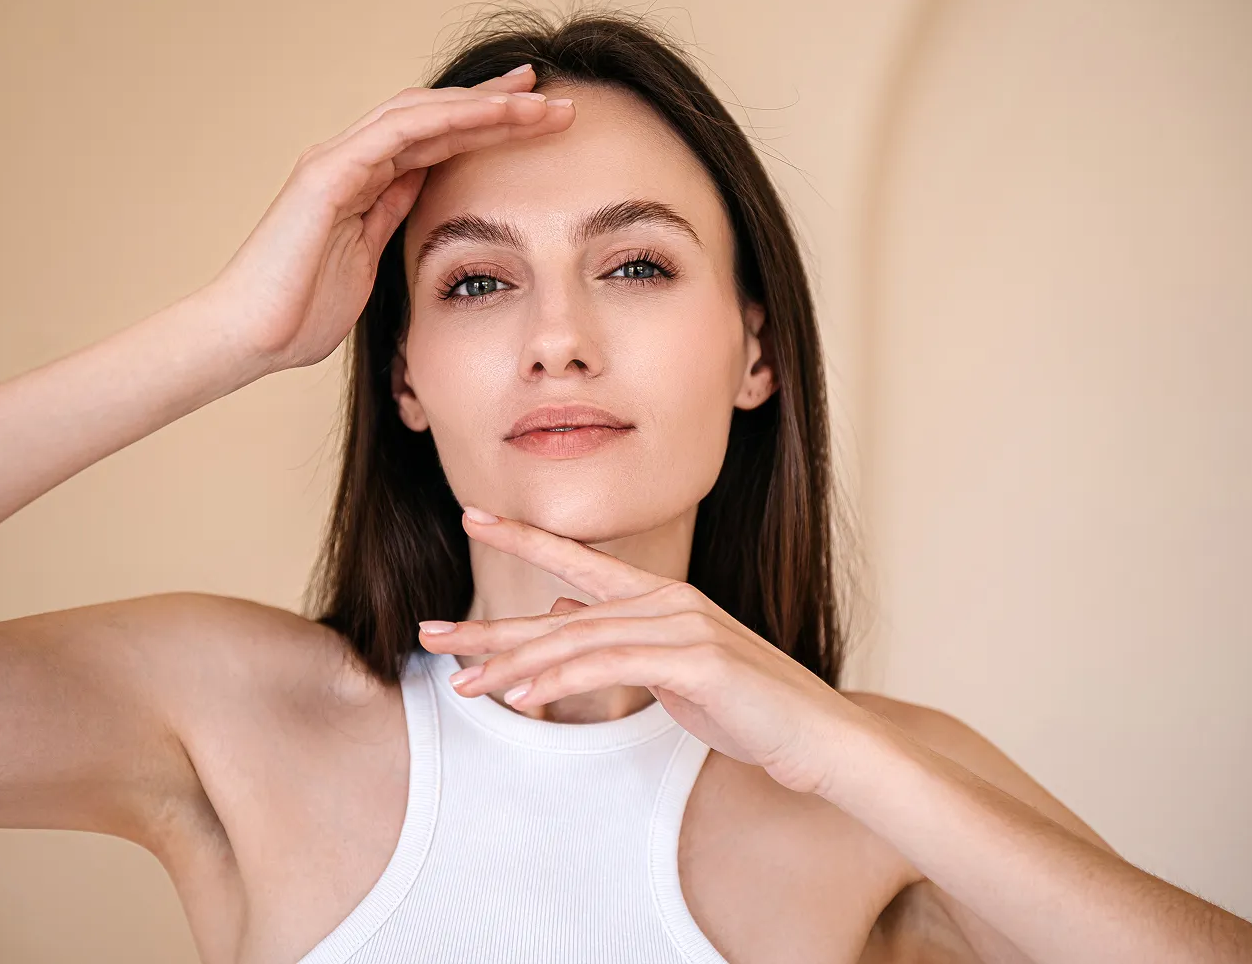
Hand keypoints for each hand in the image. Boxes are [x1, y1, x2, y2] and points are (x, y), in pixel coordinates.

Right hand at [194, 66, 574, 373]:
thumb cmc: (298, 316)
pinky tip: (490, 114)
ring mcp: (335, 162)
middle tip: (553, 95)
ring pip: (422, 114)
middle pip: (434, 116)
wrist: (247, 339)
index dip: (486, 125)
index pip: (434, 141)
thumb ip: (389, 221)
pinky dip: (446, 119)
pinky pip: (395, 133)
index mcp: (362, 185)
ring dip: (483, 105)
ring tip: (537, 101)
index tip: (535, 119)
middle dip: (495, 103)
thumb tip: (421, 191)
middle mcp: (349, 162)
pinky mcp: (326, 175)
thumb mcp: (366, 265)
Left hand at [417, 508, 879, 797]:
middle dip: (492, 625)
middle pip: (560, 610)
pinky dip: (562, 680)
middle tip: (432, 633)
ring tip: (465, 685)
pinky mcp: (696, 661)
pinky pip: (612, 668)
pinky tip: (524, 696)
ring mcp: (684, 627)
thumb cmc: (750, 706)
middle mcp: (668, 602)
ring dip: (515, 665)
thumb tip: (563, 612)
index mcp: (660, 598)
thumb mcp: (674, 666)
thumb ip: (619, 637)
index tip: (472, 515)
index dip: (524, 537)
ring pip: (578, 640)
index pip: (578, 561)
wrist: (820, 736)